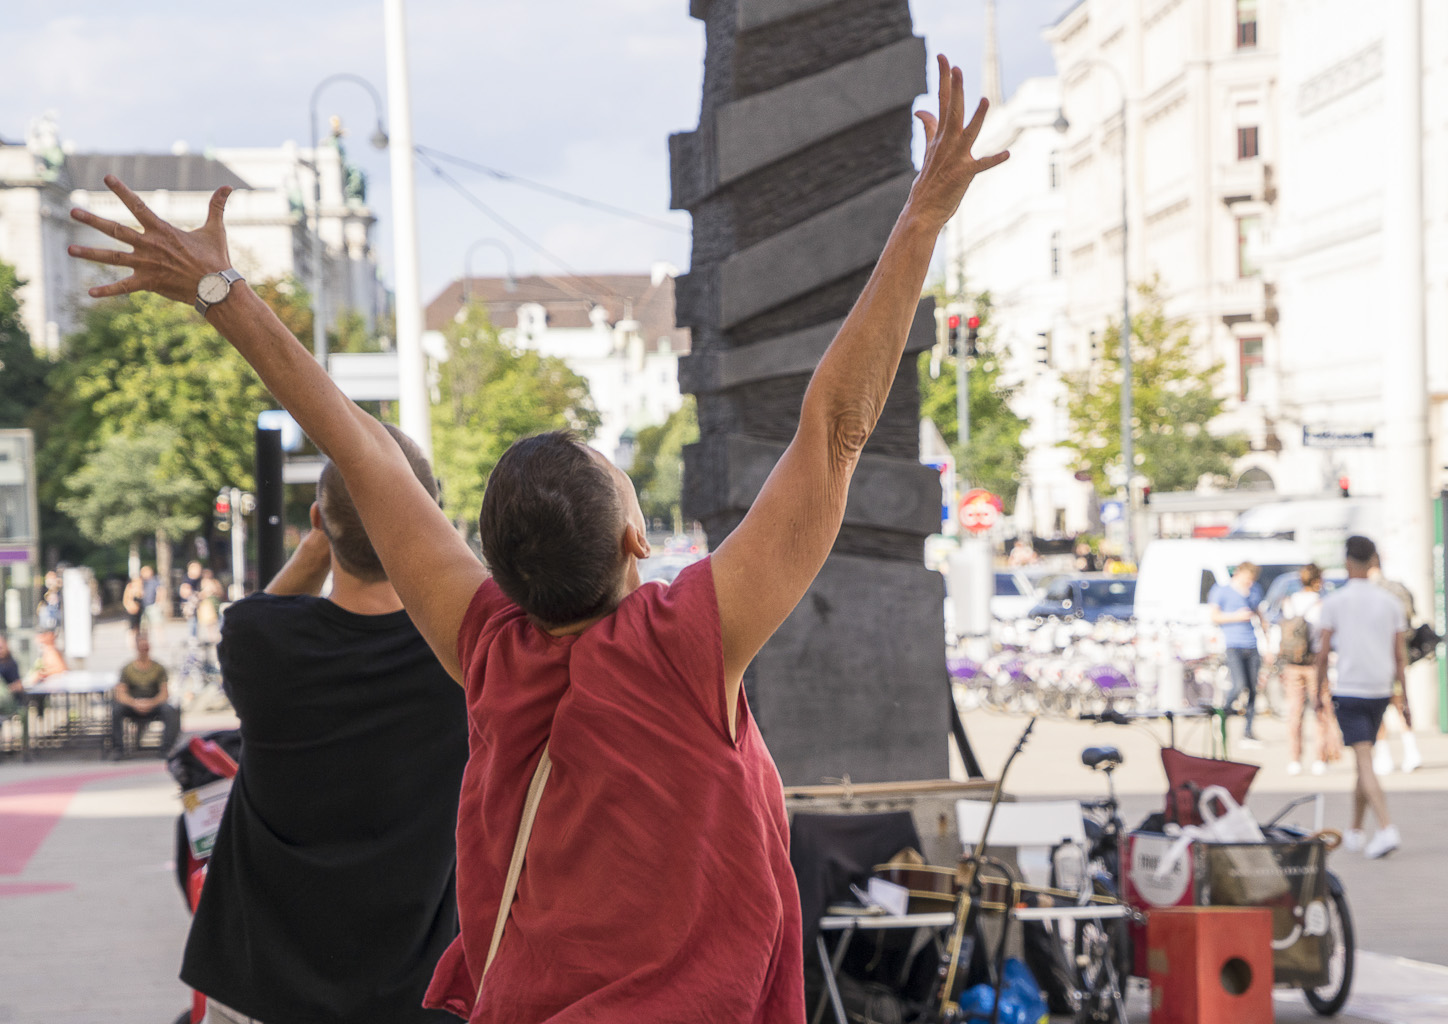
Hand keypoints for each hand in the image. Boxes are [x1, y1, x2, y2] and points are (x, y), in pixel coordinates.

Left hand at [68, 175, 233, 304]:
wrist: (217, 288)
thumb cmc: (216, 259)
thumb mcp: (216, 230)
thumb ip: (217, 207)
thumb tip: (229, 187)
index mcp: (162, 230)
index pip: (138, 205)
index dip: (122, 190)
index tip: (106, 178)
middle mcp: (149, 245)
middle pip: (115, 230)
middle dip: (93, 221)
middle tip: (73, 212)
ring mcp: (146, 264)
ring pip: (112, 258)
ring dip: (90, 254)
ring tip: (69, 250)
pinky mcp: (148, 282)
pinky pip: (123, 287)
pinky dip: (107, 290)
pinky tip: (90, 292)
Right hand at [910, 54, 1009, 224]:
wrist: (922, 210)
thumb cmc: (929, 181)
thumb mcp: (929, 150)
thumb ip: (929, 128)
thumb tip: (921, 110)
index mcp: (941, 136)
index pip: (942, 101)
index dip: (943, 79)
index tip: (944, 58)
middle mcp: (947, 144)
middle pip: (952, 111)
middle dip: (954, 89)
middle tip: (956, 68)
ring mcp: (955, 159)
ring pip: (967, 133)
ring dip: (977, 118)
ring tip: (985, 101)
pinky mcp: (963, 175)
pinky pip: (981, 165)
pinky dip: (994, 160)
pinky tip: (1007, 153)